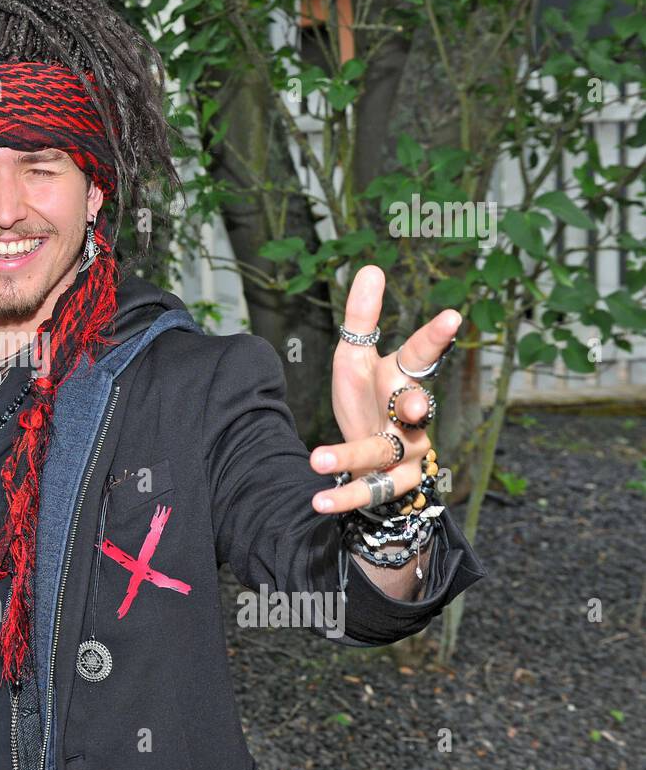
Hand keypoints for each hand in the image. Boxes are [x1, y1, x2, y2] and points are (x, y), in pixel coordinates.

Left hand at [309, 265, 459, 513]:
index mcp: (405, 377)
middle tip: (411, 402)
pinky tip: (317, 503)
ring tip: (316, 458)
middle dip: (417, 404)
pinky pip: (370, 492)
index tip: (453, 316)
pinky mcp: (392, 483)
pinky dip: (342, 497)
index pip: (423, 353)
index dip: (438, 336)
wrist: (374, 458)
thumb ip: (361, 318)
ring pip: (386, 452)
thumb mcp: (355, 357)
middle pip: (420, 406)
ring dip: (350, 456)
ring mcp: (408, 451)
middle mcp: (414, 415)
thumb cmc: (367, 399)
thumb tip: (370, 267)